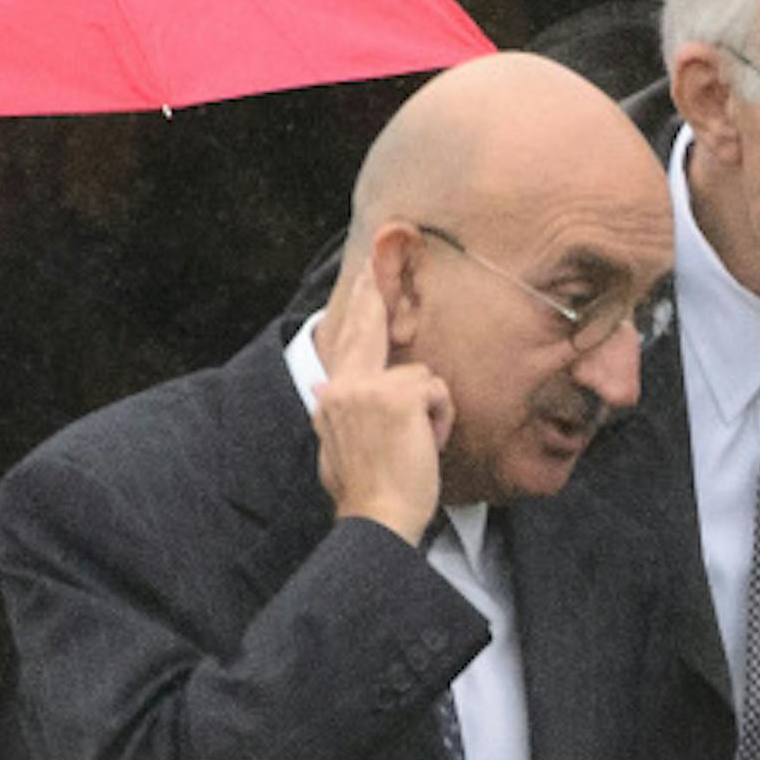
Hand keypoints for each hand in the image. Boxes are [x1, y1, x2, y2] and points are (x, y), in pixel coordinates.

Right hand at [314, 262, 453, 543]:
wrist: (377, 519)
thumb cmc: (369, 494)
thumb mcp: (340, 448)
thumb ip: (338, 414)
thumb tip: (319, 388)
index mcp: (331, 399)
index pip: (346, 342)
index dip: (359, 307)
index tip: (366, 274)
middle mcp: (341, 387)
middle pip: (366, 325)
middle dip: (376, 287)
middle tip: (387, 241)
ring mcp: (366, 389)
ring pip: (420, 374)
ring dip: (431, 411)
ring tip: (419, 445)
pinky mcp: (396, 395)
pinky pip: (436, 389)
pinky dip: (440, 420)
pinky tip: (427, 445)